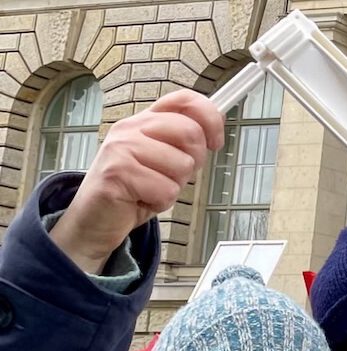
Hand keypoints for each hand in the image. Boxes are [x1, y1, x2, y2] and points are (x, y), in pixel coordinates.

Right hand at [50, 89, 223, 273]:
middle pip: (190, 132)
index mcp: (144, 121)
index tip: (216, 141)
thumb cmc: (133, 190)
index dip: (210, 118)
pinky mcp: (117, 173)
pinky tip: (141, 200)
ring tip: (150, 189)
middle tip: (170, 177)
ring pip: (182, 165)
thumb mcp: (162, 161)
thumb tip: (214, 128)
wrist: (95, 219)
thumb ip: (183, 143)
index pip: (184, 100)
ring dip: (174, 186)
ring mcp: (121, 148)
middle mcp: (130, 128)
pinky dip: (161, 202)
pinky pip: (166, 190)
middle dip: (192, 162)